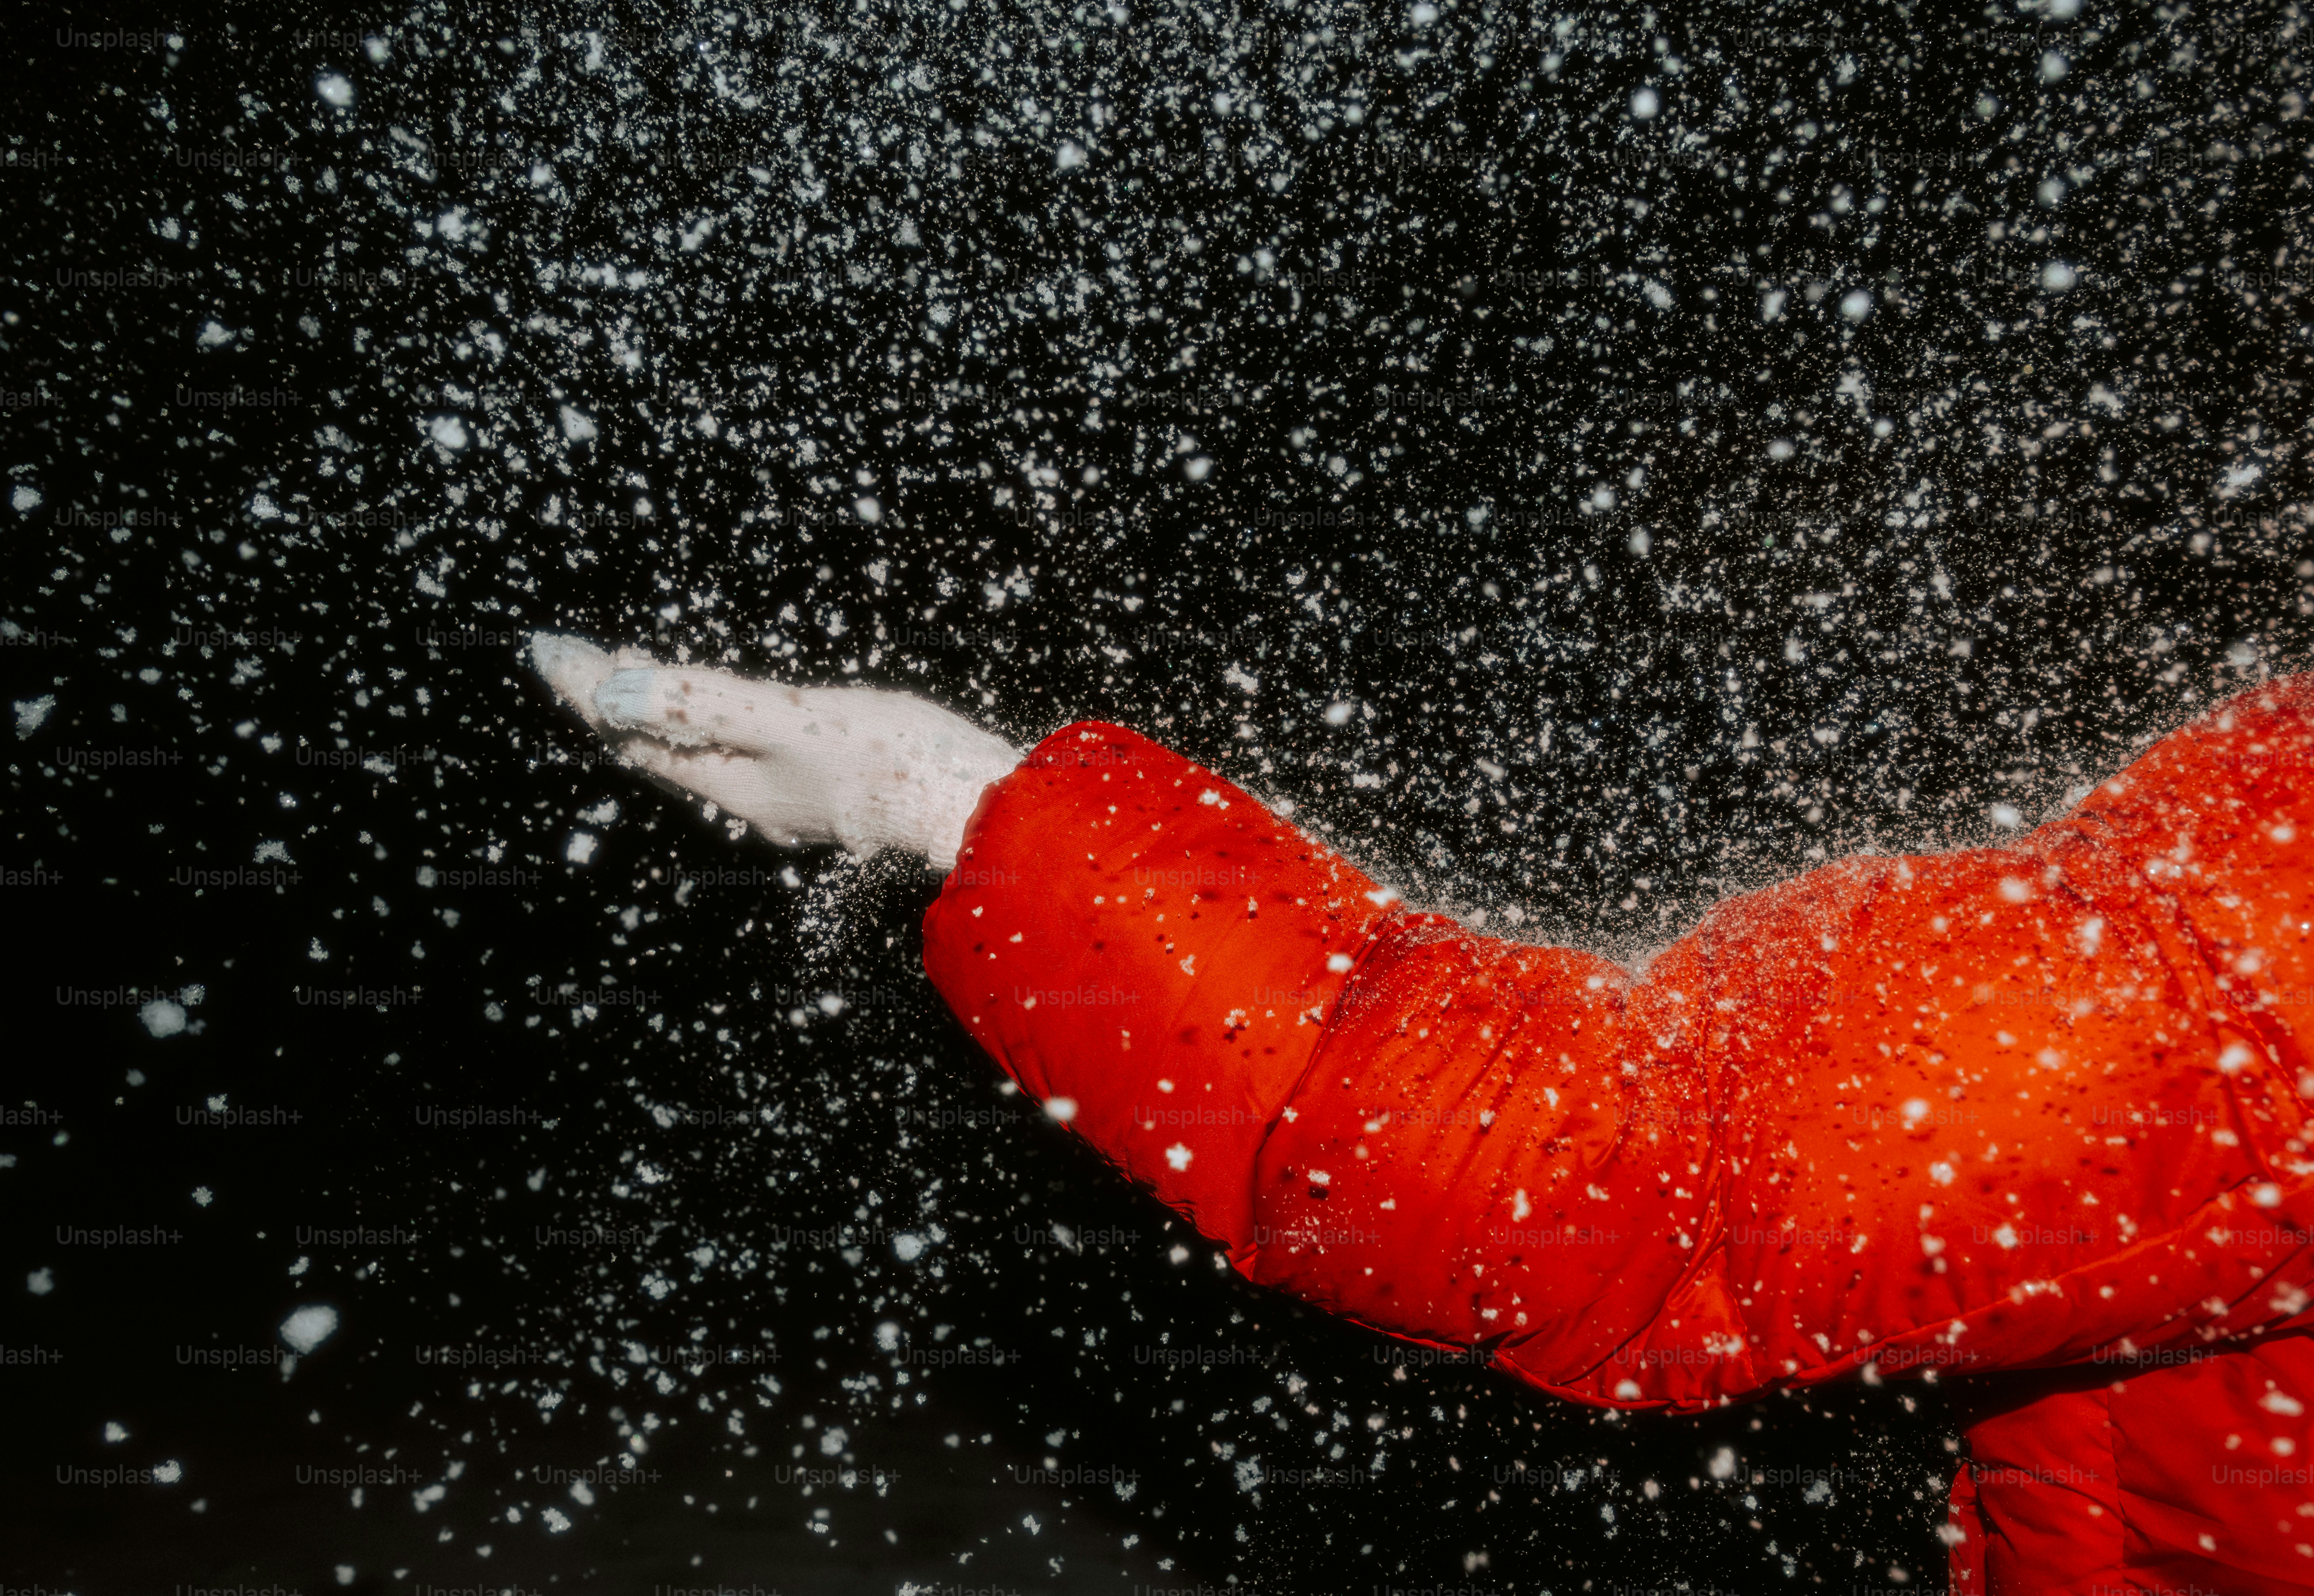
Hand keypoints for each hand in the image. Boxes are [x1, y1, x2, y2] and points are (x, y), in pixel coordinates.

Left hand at [526, 633, 1023, 870]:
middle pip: (653, 744)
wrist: (976, 806)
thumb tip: (614, 694)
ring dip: (653, 710)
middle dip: (609, 698)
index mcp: (731, 779)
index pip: (634, 728)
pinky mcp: (820, 786)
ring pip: (692, 751)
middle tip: (568, 657)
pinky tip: (716, 711)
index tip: (546, 648)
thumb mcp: (790, 717)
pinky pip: (733, 754)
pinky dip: (704, 723)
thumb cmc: (895, 761)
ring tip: (625, 672)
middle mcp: (748, 795)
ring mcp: (784, 795)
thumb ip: (701, 702)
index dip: (587, 686)